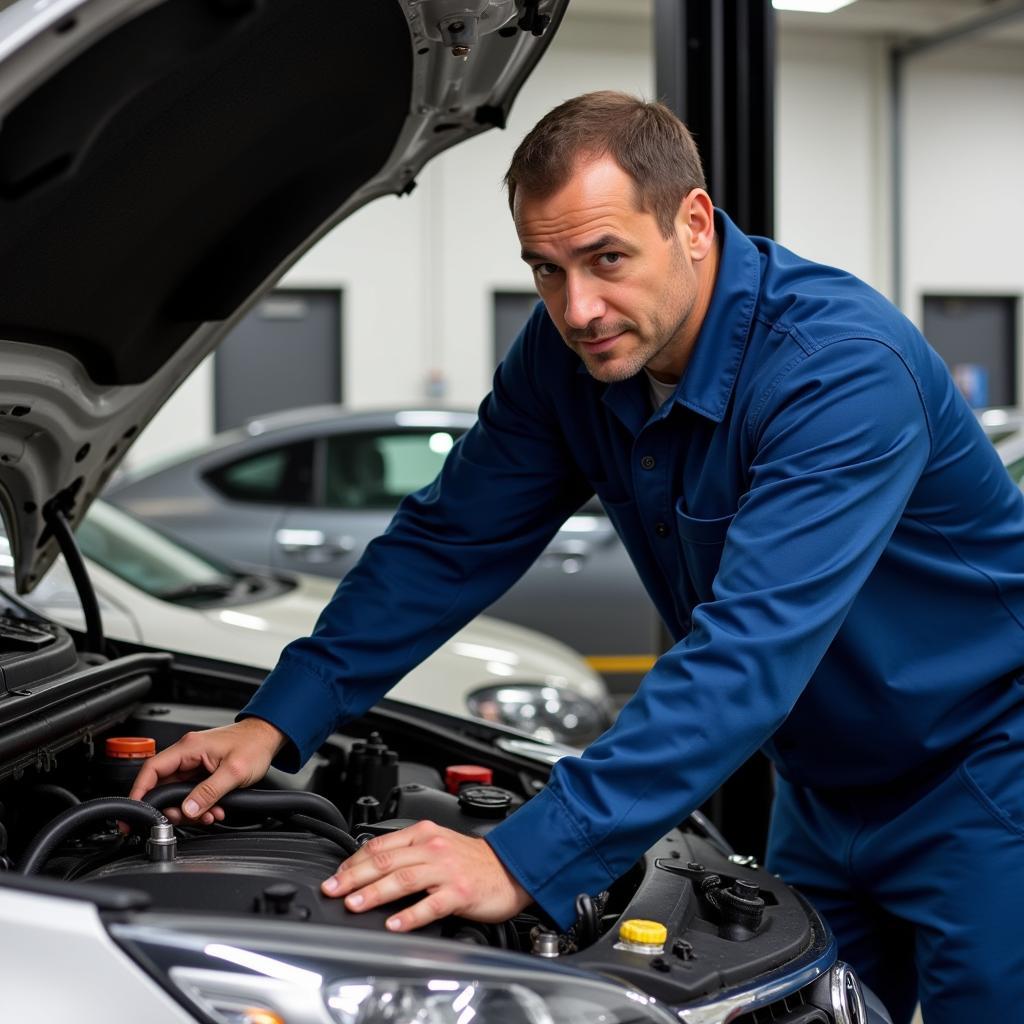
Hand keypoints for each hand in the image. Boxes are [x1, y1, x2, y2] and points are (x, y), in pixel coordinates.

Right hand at [128, 717, 285, 824]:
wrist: (269, 737)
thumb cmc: (254, 745)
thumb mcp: (233, 772)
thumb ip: (209, 792)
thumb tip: (188, 809)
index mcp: (190, 748)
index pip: (152, 769)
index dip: (139, 791)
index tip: (135, 812)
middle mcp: (188, 753)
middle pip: (164, 785)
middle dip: (172, 807)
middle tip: (184, 820)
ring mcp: (195, 762)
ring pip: (179, 792)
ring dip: (190, 809)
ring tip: (209, 816)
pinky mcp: (203, 770)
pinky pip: (192, 792)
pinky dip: (201, 805)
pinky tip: (215, 810)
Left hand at [321, 820, 531, 930]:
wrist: (511, 867)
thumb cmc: (472, 860)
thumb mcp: (437, 844)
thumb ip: (408, 852)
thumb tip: (370, 868)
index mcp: (424, 833)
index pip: (380, 844)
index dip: (354, 861)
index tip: (336, 877)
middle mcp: (433, 847)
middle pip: (386, 860)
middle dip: (354, 876)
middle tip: (333, 890)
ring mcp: (446, 869)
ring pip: (403, 878)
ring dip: (375, 892)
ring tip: (355, 904)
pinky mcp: (460, 891)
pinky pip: (430, 903)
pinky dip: (410, 914)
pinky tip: (394, 924)